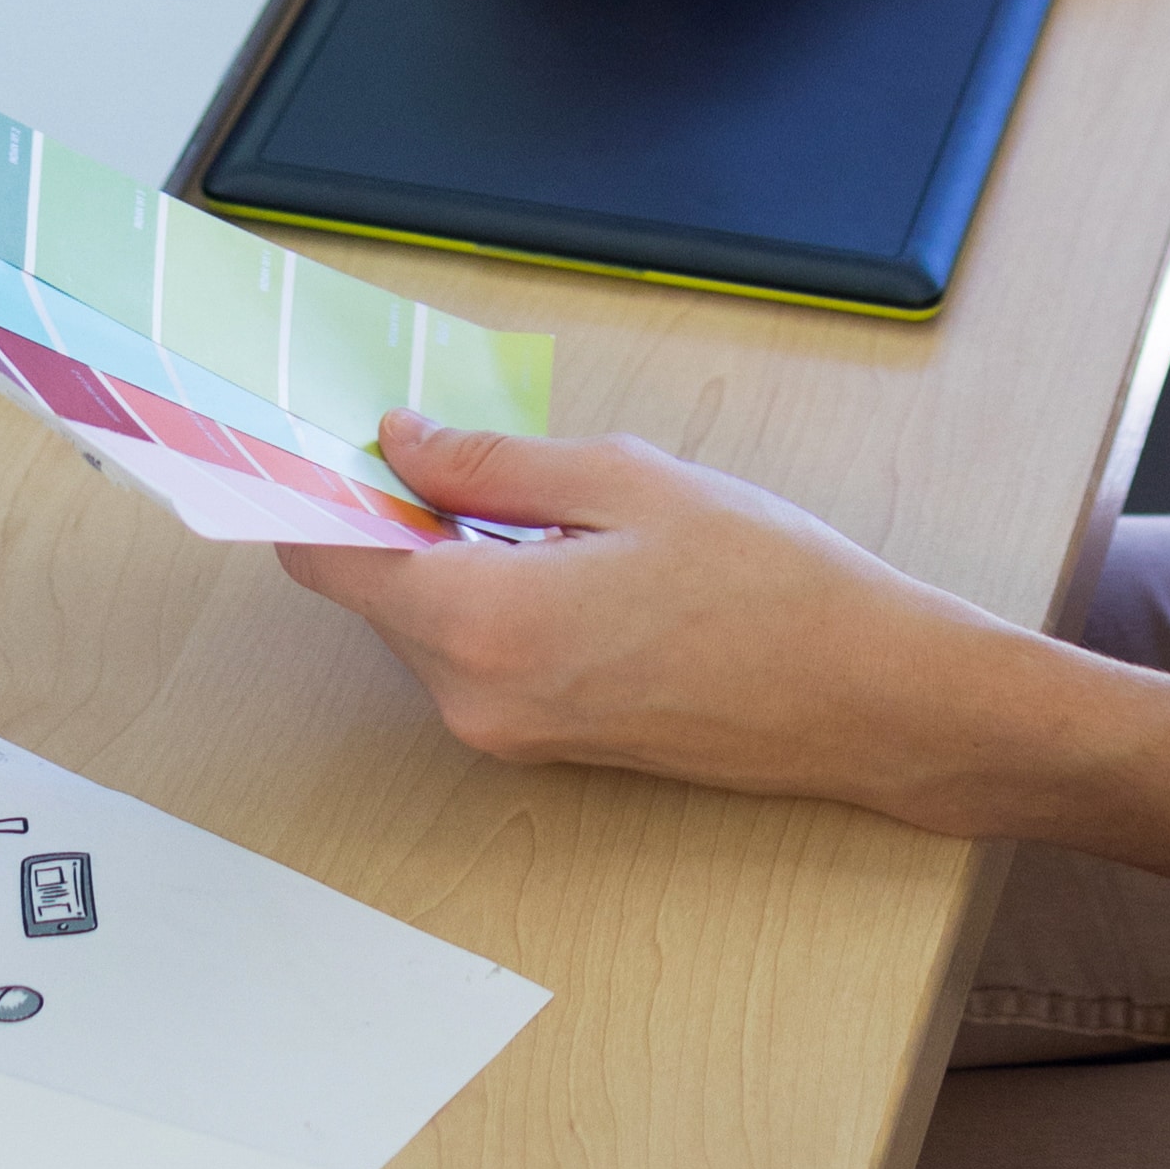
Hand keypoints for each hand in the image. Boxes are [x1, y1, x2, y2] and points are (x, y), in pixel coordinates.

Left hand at [283, 412, 1033, 813]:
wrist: (869, 700)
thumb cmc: (768, 584)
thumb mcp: (623, 482)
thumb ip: (491, 465)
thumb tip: (400, 440)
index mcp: (481, 628)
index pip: (330, 559)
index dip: (305, 488)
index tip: (300, 428)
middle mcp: (476, 700)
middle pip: (374, 590)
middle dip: (387, 507)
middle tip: (428, 422)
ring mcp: (512, 736)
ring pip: (426, 620)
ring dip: (444, 550)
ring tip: (526, 481)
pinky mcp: (551, 747)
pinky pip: (477, 654)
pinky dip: (486, 592)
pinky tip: (558, 541)